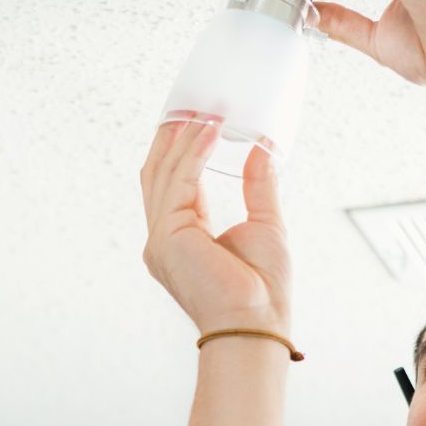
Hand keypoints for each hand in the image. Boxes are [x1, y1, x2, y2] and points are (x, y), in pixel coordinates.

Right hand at [139, 113, 292, 336]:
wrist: (257, 323)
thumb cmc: (263, 291)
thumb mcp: (266, 226)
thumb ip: (259, 187)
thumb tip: (261, 151)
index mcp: (182, 240)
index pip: (175, 185)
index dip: (183, 150)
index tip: (196, 120)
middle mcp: (165, 239)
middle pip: (159, 173)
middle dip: (174, 136)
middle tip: (191, 101)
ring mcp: (162, 238)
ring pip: (165, 173)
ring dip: (183, 137)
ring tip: (204, 107)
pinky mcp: (169, 235)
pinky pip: (179, 181)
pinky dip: (194, 153)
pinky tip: (210, 131)